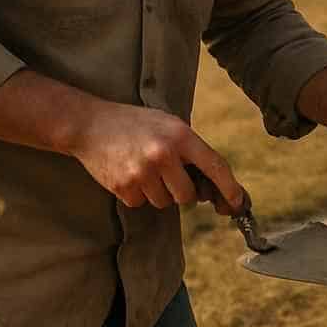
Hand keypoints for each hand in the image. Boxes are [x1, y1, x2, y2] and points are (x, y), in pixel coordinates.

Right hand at [69, 101, 246, 212]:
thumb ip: (190, 150)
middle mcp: (164, 154)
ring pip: (164, 202)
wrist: (89, 124)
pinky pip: (141, 203)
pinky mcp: (123, 186)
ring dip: (157, 192)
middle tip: (166, 174)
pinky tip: (128, 172)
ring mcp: (142, 172)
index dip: (230, 188)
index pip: (215, 166)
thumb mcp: (168, 124)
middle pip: (187, 195)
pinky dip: (138, 193)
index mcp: (180, 136)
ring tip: (143, 167)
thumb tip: (210, 187)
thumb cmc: (135, 124)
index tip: (237, 202)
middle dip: (181, 191)